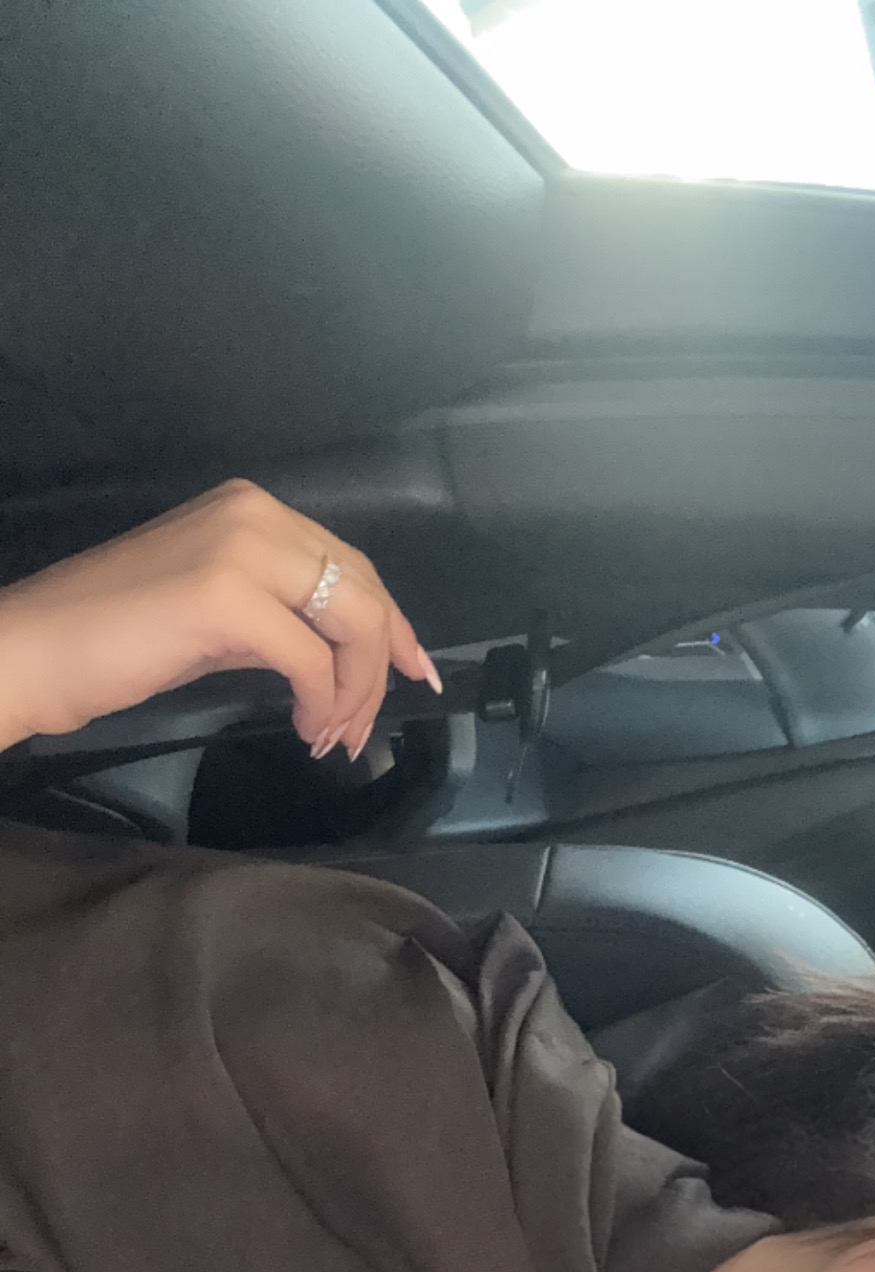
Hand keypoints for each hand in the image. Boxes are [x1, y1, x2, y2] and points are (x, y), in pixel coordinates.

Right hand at [0, 478, 440, 760]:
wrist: (36, 650)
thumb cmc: (114, 640)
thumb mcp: (214, 615)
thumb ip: (278, 617)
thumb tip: (338, 657)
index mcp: (253, 510)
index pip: (352, 566)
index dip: (395, 626)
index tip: (416, 673)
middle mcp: (255, 515)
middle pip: (363, 592)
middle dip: (381, 668)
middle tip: (366, 727)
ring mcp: (240, 549)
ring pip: (351, 622)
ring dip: (356, 691)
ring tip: (332, 736)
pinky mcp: (224, 596)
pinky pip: (311, 657)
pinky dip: (323, 701)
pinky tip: (305, 730)